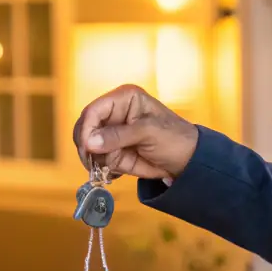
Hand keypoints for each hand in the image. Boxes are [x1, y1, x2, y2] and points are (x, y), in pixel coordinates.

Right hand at [72, 84, 197, 180]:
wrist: (187, 161)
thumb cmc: (175, 138)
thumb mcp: (148, 133)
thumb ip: (118, 135)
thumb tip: (89, 141)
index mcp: (123, 99)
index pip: (94, 110)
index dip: (86, 129)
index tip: (87, 148)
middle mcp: (113, 113)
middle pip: (84, 128)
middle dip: (88, 147)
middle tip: (95, 163)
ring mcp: (111, 134)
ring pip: (87, 147)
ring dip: (97, 160)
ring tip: (115, 166)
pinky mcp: (112, 150)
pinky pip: (96, 160)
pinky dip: (102, 168)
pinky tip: (117, 171)